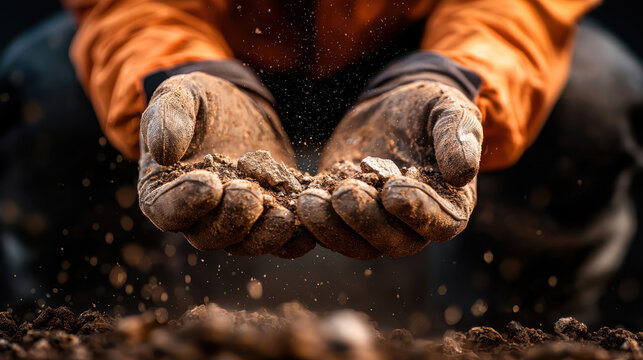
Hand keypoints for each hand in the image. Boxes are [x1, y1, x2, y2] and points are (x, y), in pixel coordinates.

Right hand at [137, 72, 307, 256]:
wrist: (240, 108)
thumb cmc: (199, 101)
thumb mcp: (180, 95)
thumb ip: (167, 117)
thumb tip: (162, 153)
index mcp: (163, 192)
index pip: (167, 210)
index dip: (186, 203)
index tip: (209, 184)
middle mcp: (197, 217)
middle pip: (210, 236)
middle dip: (231, 219)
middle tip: (249, 193)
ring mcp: (235, 222)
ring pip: (247, 243)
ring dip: (265, 235)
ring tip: (284, 216)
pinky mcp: (268, 219)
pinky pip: (280, 240)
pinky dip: (293, 237)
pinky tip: (307, 223)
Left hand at [298, 79, 481, 258]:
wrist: (393, 104)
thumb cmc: (429, 109)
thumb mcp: (449, 110)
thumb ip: (459, 136)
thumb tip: (464, 173)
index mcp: (448, 205)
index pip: (438, 222)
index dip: (416, 210)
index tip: (393, 189)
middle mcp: (412, 223)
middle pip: (391, 240)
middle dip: (364, 220)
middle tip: (344, 192)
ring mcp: (375, 222)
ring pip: (354, 242)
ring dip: (330, 228)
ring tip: (309, 201)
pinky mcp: (342, 214)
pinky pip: (327, 230)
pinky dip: (310, 223)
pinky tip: (293, 204)